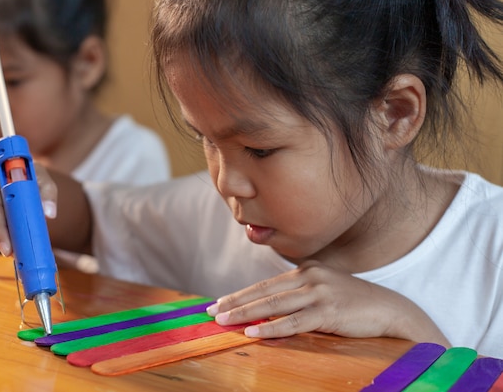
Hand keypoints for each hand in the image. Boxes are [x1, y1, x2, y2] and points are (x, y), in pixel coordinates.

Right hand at [0, 151, 57, 255]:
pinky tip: (6, 236)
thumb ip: (47, 191)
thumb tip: (49, 213)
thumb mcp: (38, 174)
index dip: (0, 229)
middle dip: (2, 239)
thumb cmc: (21, 169)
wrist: (1, 164)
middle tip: (18, 255)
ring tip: (17, 246)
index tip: (9, 247)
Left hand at [206, 260, 449, 344]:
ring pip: (274, 304)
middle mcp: (309, 276)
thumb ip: (298, 296)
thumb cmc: (353, 304)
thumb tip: (267, 311)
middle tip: (213, 312)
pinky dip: (271, 327)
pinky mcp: (328, 311)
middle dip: (235, 302)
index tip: (219, 302)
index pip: (265, 283)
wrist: (390, 310)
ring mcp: (319, 292)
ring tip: (224, 321)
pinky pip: (293, 322)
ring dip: (246, 314)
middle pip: (264, 291)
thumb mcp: (323, 293)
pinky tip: (253, 332)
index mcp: (306, 269)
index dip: (240, 294)